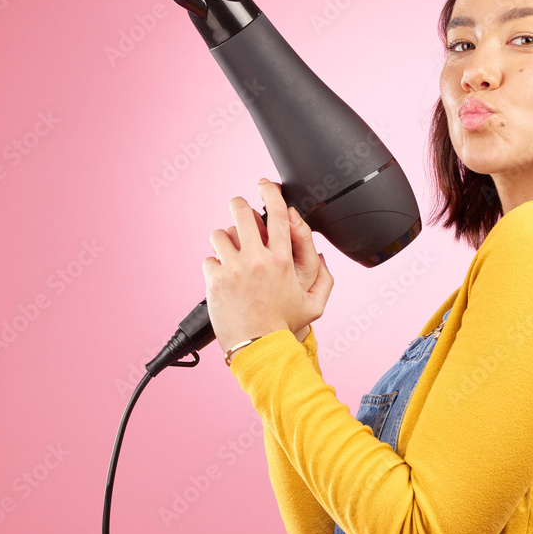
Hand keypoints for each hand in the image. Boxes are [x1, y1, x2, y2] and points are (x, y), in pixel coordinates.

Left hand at [203, 179, 332, 353]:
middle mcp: (257, 260)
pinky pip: (208, 259)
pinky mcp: (215, 280)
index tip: (265, 185)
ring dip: (224, 239)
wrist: (259, 348)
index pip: (277, 214)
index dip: (270, 192)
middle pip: (241, 213)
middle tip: (238, 209)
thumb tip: (321, 257)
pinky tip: (222, 278)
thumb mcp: (314, 305)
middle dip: (238, 205)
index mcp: (282, 260)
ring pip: (219, 233)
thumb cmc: (284, 328)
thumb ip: (324, 279)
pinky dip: (214, 266)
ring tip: (229, 251)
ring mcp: (233, 268)